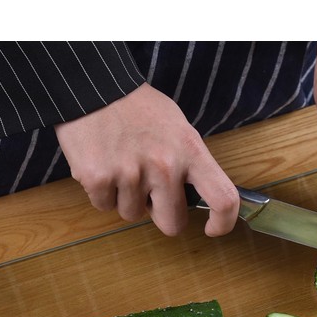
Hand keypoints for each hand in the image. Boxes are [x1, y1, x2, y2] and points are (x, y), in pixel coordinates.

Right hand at [53, 83, 239, 236]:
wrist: (93, 87)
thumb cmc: (138, 109)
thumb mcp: (177, 127)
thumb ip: (189, 164)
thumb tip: (196, 197)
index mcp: (190, 151)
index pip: (223, 198)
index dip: (222, 223)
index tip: (211, 228)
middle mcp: (165, 166)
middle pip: (172, 223)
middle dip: (161, 215)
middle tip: (150, 193)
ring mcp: (131, 174)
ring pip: (132, 214)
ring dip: (126, 198)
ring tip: (120, 165)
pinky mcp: (98, 179)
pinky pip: (104, 206)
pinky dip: (102, 192)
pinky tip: (102, 163)